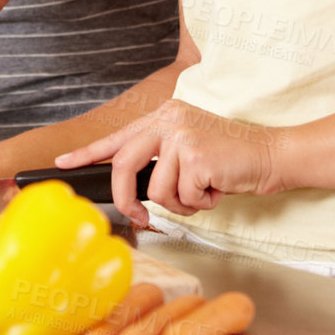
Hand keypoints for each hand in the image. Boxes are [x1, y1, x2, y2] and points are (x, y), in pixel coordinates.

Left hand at [55, 99, 281, 227]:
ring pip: (157, 191)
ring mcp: (181, 135)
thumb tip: (135, 191)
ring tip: (204, 190)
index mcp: (163, 117)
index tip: (63, 163)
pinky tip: (217, 188)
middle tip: (138, 217)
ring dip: (181, 203)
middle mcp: (168, 120)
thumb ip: (161, 161)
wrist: (271, 154)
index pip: (118, 137)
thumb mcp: (189, 150)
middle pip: (124, 164)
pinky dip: (200, 204)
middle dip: (126, 198)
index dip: (87, 153)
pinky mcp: (195, 156)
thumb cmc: (230, 160)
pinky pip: (182, 198)